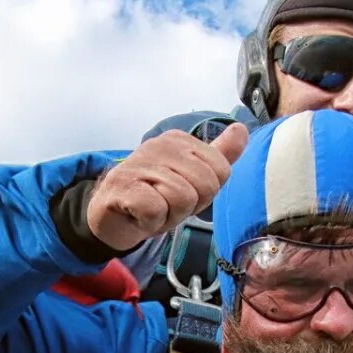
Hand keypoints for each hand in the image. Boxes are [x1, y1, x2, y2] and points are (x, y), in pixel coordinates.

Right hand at [86, 122, 248, 252]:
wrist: (111, 216)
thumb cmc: (153, 197)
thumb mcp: (192, 177)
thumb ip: (219, 155)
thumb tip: (242, 130)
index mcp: (179, 140)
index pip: (221, 171)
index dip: (205, 194)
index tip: (182, 195)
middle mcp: (160, 145)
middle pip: (205, 186)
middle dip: (189, 206)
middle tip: (166, 205)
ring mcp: (139, 163)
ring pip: (183, 198)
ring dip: (169, 216)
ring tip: (153, 210)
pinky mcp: (123, 185)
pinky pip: (156, 209)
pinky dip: (150, 221)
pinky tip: (138, 215)